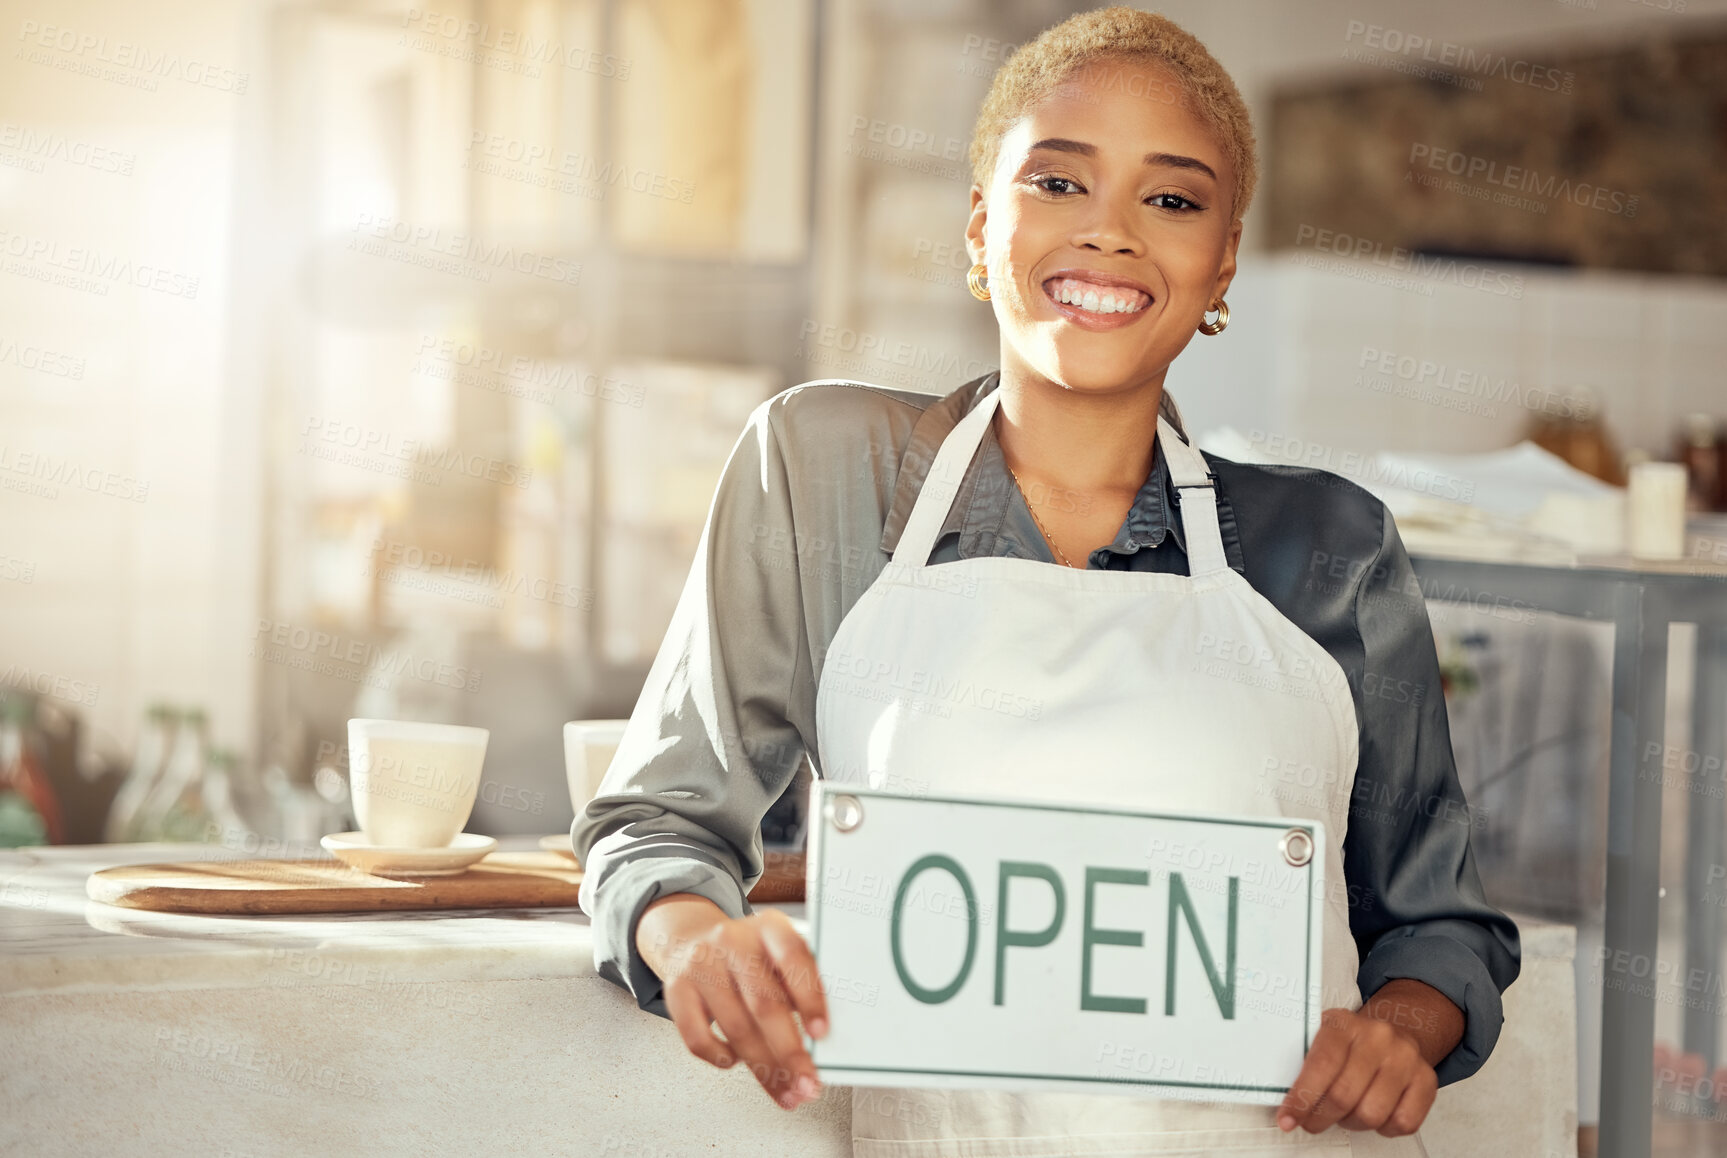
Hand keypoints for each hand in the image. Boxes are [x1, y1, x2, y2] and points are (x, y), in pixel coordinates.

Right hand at [636, 893, 828, 1110]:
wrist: (693, 939)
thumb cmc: (750, 956)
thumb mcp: (779, 951)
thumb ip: (801, 982)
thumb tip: (821, 1039)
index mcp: (769, 926)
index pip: (793, 956)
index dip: (810, 996)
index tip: (822, 1033)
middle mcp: (732, 940)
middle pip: (764, 1002)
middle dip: (789, 1051)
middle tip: (807, 1083)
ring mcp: (701, 965)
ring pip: (735, 1026)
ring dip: (763, 1068)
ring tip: (784, 1090)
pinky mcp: (676, 990)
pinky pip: (697, 1037)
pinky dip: (721, 1057)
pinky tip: (737, 1062)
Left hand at [1277, 979, 1462, 1136]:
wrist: (1395, 1028)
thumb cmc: (1351, 1042)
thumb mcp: (1322, 1037)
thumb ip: (1304, 1062)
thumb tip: (1286, 1101)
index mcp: (1344, 1023)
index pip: (1321, 1065)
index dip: (1302, 1098)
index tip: (1289, 1118)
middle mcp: (1378, 1036)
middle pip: (1344, 1096)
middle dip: (1321, 1117)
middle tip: (1312, 1121)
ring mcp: (1405, 1057)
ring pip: (1372, 1114)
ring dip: (1352, 1123)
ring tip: (1346, 1112)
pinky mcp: (1427, 1079)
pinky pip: (1403, 1122)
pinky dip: (1384, 1128)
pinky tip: (1375, 1112)